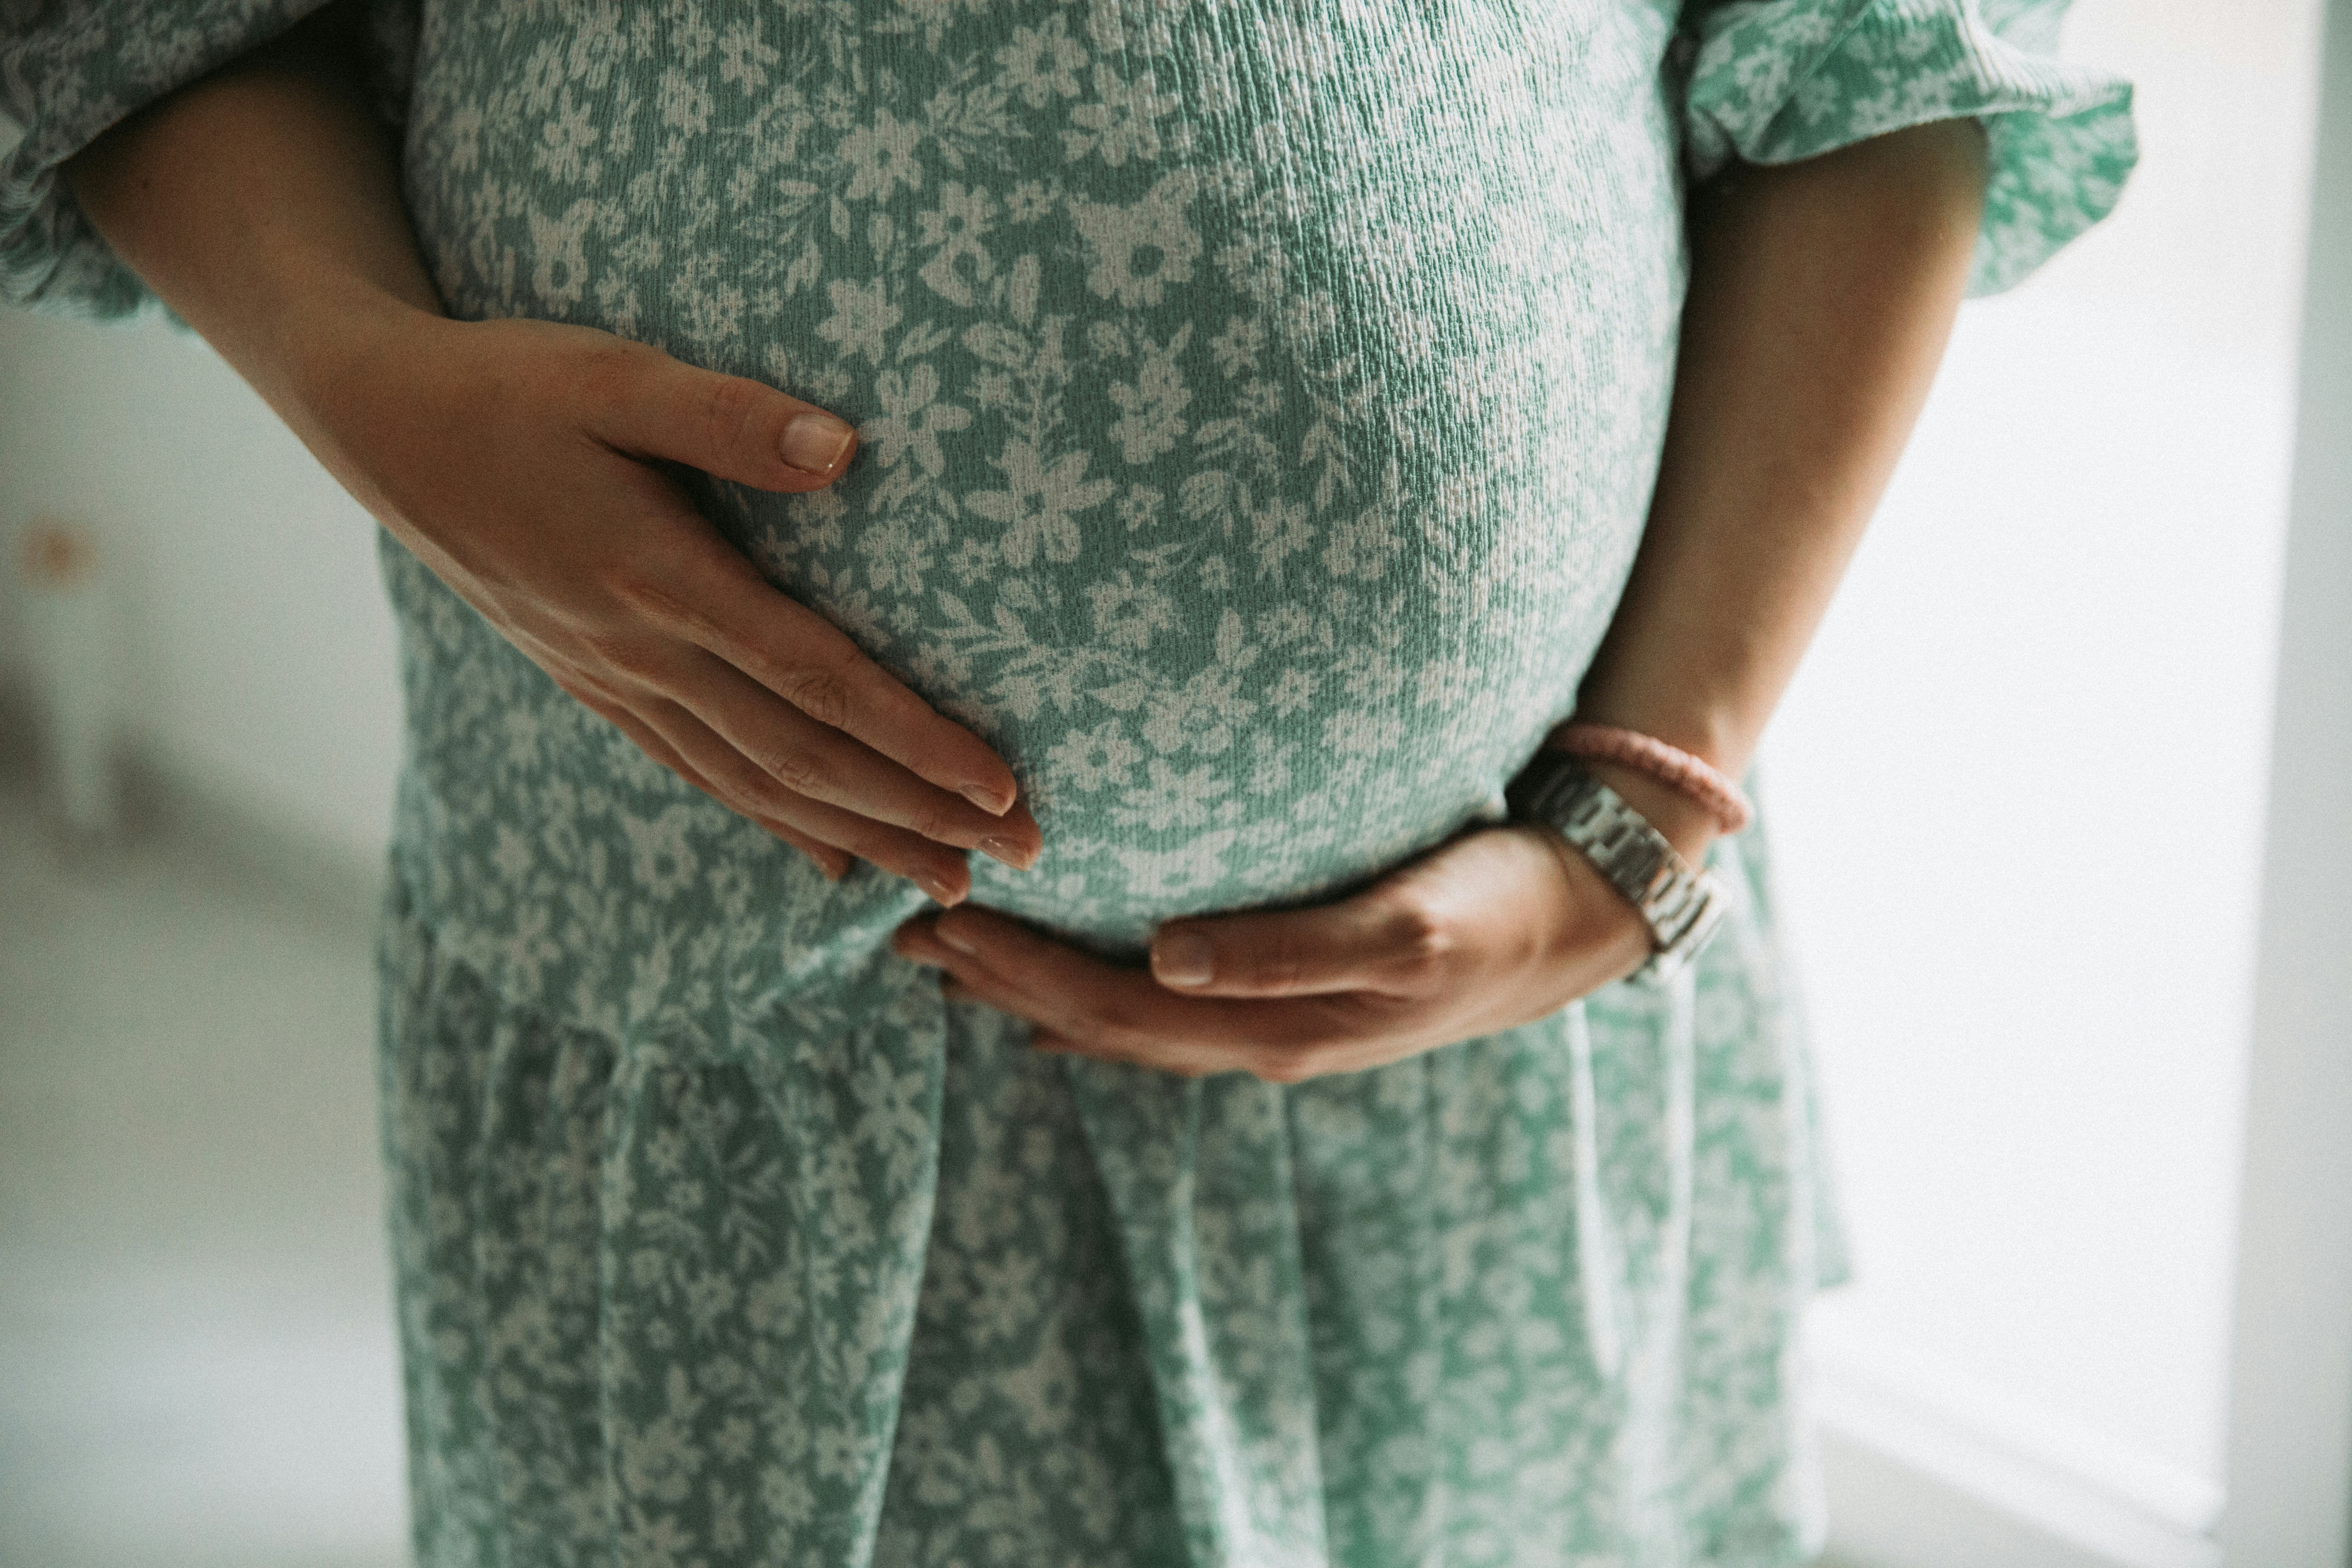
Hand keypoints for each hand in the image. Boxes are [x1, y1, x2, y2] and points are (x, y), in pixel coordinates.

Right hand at [299, 311, 1040, 900]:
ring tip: (948, 885)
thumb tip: (845, 449)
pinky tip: (829, 858)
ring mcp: (616, 679)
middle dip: (917, 816)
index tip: (999, 788)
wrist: (383, 429)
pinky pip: (700, 773)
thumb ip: (727, 416)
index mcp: (662, 580)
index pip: (819, 680)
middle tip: (1020, 858)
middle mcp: (643, 653)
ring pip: (759, 784)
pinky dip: (773, 821)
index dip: (914, 741)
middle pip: (805, 757)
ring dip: (860, 838)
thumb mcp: (613, 373)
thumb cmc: (508, 386)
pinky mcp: (596, 683)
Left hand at [891, 822, 1663, 1080]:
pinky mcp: (1298, 988)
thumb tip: (1168, 955)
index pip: (1106, 1009)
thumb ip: (1288, 948)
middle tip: (902, 929)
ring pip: (1125, 1017)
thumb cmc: (1496, 905)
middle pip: (1097, 1021)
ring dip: (1036, 989)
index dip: (1015, 974)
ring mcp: (1277, 1022)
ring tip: (955, 952)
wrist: (1583, 916)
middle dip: (999, 982)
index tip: (933, 923)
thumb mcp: (1406, 925)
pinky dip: (1103, 995)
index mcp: (1271, 1030)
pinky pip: (1171, 1003)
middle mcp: (1260, 1037)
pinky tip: (1066, 988)